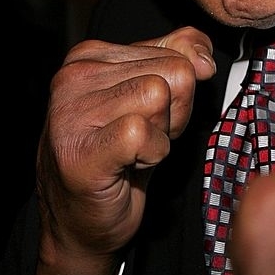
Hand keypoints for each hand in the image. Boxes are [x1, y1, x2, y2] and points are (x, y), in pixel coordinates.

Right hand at [35, 26, 215, 274]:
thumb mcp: (153, 99)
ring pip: (160, 97)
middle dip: (174, 112)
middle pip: (173, 73)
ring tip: (135, 152)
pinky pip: (145, 133)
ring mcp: (72, 113)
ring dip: (163, 134)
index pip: (176, 50)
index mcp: (90, 56)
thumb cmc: (120, 160)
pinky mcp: (81, 149)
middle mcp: (74, 76)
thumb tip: (203, 57)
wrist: (83, 224)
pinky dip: (153, 154)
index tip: (149, 117)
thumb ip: (179, 59)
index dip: (180, 92)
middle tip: (143, 140)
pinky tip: (130, 165)